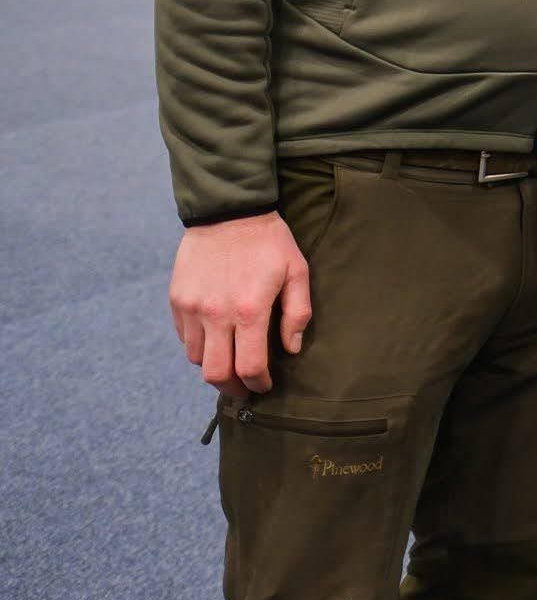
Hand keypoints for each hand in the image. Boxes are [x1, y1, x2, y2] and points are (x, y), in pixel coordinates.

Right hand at [167, 212, 311, 399]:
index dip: (257, 384)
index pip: (248, 367)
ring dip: (214, 366)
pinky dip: (198, 346)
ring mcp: (192, 308)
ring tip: (230, 361)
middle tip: (245, 388)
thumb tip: (291, 349)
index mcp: (248, 310)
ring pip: (196, 358)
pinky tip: (215, 339)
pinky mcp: (177, 299)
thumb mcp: (296, 271)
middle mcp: (215, 314)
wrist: (229, 211)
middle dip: (232, 388)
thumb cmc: (269, 242)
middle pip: (215, 373)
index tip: (264, 386)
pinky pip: (184, 337)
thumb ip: (297, 313)